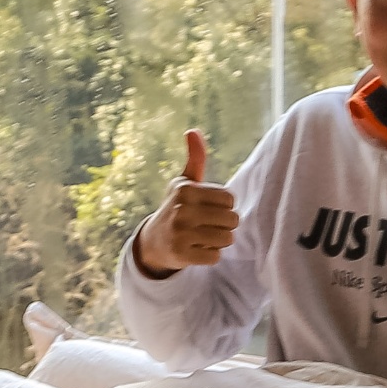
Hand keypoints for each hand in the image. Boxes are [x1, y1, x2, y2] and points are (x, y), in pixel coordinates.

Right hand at [134, 129, 239, 274]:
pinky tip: (196, 249)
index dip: (225, 205)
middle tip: (208, 224)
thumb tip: (193, 130)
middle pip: (232, 220)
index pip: (230, 199)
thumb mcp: (184, 182)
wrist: (154, 241)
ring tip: (203, 236)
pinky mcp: (182, 254)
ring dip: (220, 240)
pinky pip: (215, 257)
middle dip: (225, 224)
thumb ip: (195, 158)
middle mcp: (182, 210)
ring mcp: (181, 233)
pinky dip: (210, 255)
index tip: (209, 207)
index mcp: (186, 189)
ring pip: (226, 239)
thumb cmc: (177, 207)